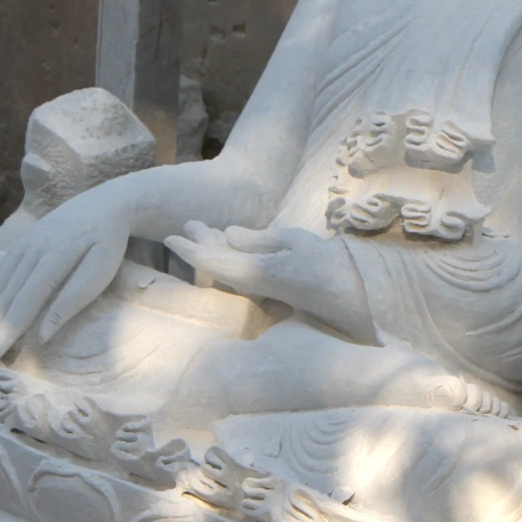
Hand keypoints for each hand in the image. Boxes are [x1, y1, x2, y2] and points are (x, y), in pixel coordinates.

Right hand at [0, 190, 136, 354]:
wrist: (106, 203)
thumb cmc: (109, 244)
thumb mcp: (100, 272)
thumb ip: (72, 302)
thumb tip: (42, 337)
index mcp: (52, 258)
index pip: (22, 304)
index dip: (3, 333)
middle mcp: (30, 249)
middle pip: (2, 298)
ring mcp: (21, 244)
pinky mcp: (19, 244)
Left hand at [163, 222, 370, 338]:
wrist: (350, 296)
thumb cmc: (325, 264)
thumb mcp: (293, 241)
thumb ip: (257, 239)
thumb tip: (228, 234)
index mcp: (256, 273)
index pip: (214, 261)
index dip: (190, 249)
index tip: (170, 237)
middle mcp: (253, 284)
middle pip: (216, 264)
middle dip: (199, 244)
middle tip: (186, 225)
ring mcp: (260, 289)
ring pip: (226, 267)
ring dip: (213, 248)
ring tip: (201, 227)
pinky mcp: (268, 288)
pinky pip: (240, 271)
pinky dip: (228, 255)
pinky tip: (226, 243)